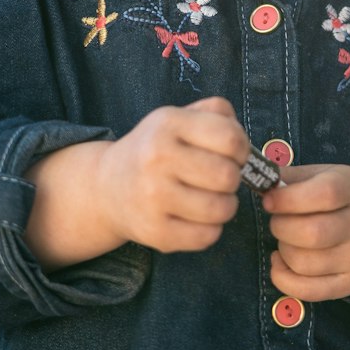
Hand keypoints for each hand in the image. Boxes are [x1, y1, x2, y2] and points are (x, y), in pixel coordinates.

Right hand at [100, 97, 248, 253]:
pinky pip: (207, 236)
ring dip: (225, 205)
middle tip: (218, 179)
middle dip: (233, 179)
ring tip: (210, 198)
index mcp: (168, 123)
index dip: (241, 149)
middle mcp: (157, 158)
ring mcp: (153, 197)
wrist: (106, 187)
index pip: (230, 138)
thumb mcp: (179, 118)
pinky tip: (196, 217)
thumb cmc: (156, 150)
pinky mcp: (154, 231)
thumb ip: (217, 113)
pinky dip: (210, 229)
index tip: (232, 155)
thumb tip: (243, 142)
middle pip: (228, 176)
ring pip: (222, 209)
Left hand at [262, 165, 349, 301]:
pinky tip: (281, 262)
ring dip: (283, 251)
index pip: (324, 194)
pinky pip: (306, 290)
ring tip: (287, 239)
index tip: (269, 201)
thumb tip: (258, 181)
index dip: (288, 199)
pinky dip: (282, 278)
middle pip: (312, 234)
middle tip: (278, 220)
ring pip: (303, 263)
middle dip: (281, 227)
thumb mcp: (321, 175)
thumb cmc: (339, 197)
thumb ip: (289, 178)